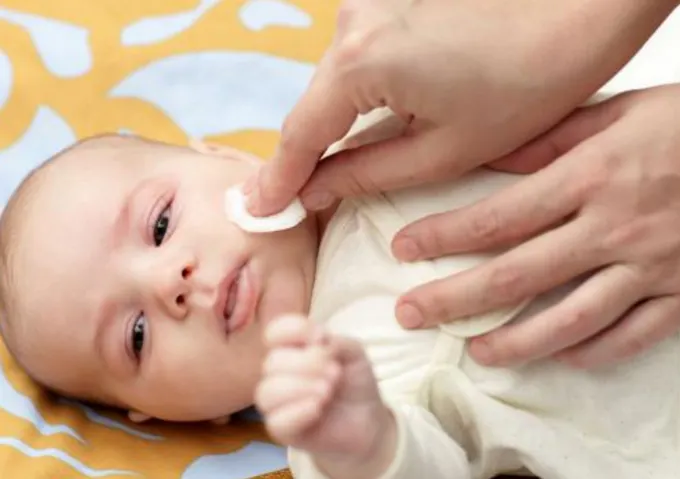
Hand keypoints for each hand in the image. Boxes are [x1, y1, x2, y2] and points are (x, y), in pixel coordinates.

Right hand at [246, 0, 675, 215]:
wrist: (576, 14)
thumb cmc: (524, 85)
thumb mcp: (441, 150)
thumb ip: (365, 173)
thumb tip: (314, 192)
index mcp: (361, 63)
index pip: (300, 134)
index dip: (278, 178)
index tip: (261, 209)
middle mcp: (352, 24)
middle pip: (311, 106)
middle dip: (305, 154)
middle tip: (293, 199)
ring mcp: (368, 6)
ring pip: (332, 84)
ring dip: (332, 124)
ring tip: (332, 168)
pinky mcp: (385, 1)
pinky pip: (354, 60)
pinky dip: (354, 96)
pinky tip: (371, 121)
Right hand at [256, 315, 395, 477]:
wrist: (368, 420)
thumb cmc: (354, 382)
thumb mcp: (354, 354)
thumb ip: (336, 342)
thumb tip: (318, 341)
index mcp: (292, 349)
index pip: (274, 332)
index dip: (294, 330)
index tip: (321, 338)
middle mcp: (279, 373)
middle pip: (273, 362)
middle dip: (307, 364)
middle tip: (335, 373)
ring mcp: (278, 403)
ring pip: (267, 392)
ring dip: (301, 387)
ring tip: (328, 391)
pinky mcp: (282, 430)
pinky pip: (276, 421)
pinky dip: (298, 411)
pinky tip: (319, 408)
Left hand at [392, 84, 679, 367]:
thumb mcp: (619, 114)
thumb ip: (551, 140)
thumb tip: (492, 161)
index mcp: (590, 178)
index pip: (497, 218)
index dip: (443, 236)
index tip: (405, 249)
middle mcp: (612, 228)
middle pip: (516, 276)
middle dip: (454, 299)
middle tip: (412, 314)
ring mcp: (650, 268)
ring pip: (570, 320)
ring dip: (515, 342)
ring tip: (476, 352)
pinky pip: (632, 335)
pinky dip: (592, 351)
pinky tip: (561, 357)